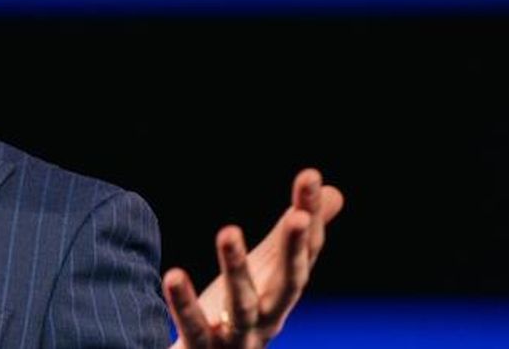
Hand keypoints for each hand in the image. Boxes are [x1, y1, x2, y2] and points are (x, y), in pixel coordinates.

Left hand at [163, 168, 343, 347]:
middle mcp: (269, 318)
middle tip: (298, 215)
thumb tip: (334, 190)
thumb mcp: (270, 270)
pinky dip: (185, 304)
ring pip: (242, 306)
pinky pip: (193, 328)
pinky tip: (174, 275)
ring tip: (228, 231)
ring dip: (236, 268)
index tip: (311, 176)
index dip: (311, 215)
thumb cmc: (242, 315)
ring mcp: (238, 338)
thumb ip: (293, 236)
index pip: (305, 253)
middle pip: (288, 284)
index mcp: (283, 293)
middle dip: (294, 249)